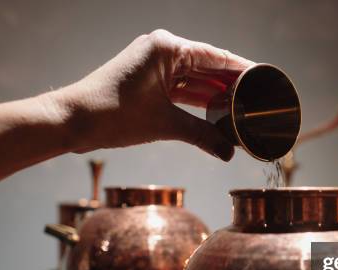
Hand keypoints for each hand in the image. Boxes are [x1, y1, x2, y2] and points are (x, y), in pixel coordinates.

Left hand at [51, 29, 253, 160]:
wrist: (72, 121)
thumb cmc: (111, 114)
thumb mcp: (164, 125)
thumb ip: (202, 136)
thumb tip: (229, 153)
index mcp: (168, 48)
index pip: (217, 56)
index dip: (243, 69)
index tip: (265, 78)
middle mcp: (162, 50)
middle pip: (208, 66)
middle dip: (231, 84)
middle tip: (258, 99)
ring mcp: (154, 64)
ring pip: (195, 79)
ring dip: (215, 94)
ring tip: (242, 108)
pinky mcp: (148, 80)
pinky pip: (181, 88)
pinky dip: (196, 100)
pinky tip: (216, 111)